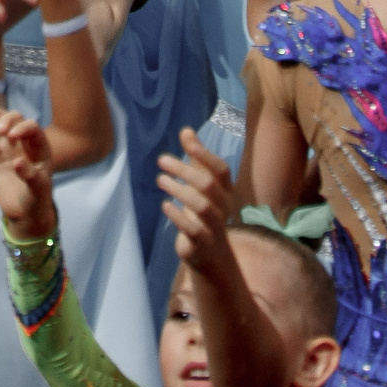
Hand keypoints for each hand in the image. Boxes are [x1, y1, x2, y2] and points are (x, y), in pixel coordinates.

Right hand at [0, 108, 57, 238]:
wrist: (24, 213)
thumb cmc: (37, 199)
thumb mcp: (38, 189)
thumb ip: (30, 175)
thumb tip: (17, 161)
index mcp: (40, 147)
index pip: (32, 128)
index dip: (22, 127)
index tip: (12, 136)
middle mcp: (24, 143)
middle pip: (16, 119)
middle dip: (7, 119)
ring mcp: (8, 148)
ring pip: (1, 124)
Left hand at [156, 128, 245, 269]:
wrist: (212, 255)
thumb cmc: (205, 213)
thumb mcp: (202, 186)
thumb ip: (196, 159)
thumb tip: (186, 130)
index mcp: (226, 191)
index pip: (220, 169)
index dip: (205, 156)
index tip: (187, 143)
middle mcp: (224, 206)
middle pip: (208, 184)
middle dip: (185, 170)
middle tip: (161, 160)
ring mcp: (215, 225)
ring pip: (201, 205)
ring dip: (179, 190)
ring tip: (160, 180)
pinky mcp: (203, 242)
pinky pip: (192, 228)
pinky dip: (177, 215)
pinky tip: (165, 205)